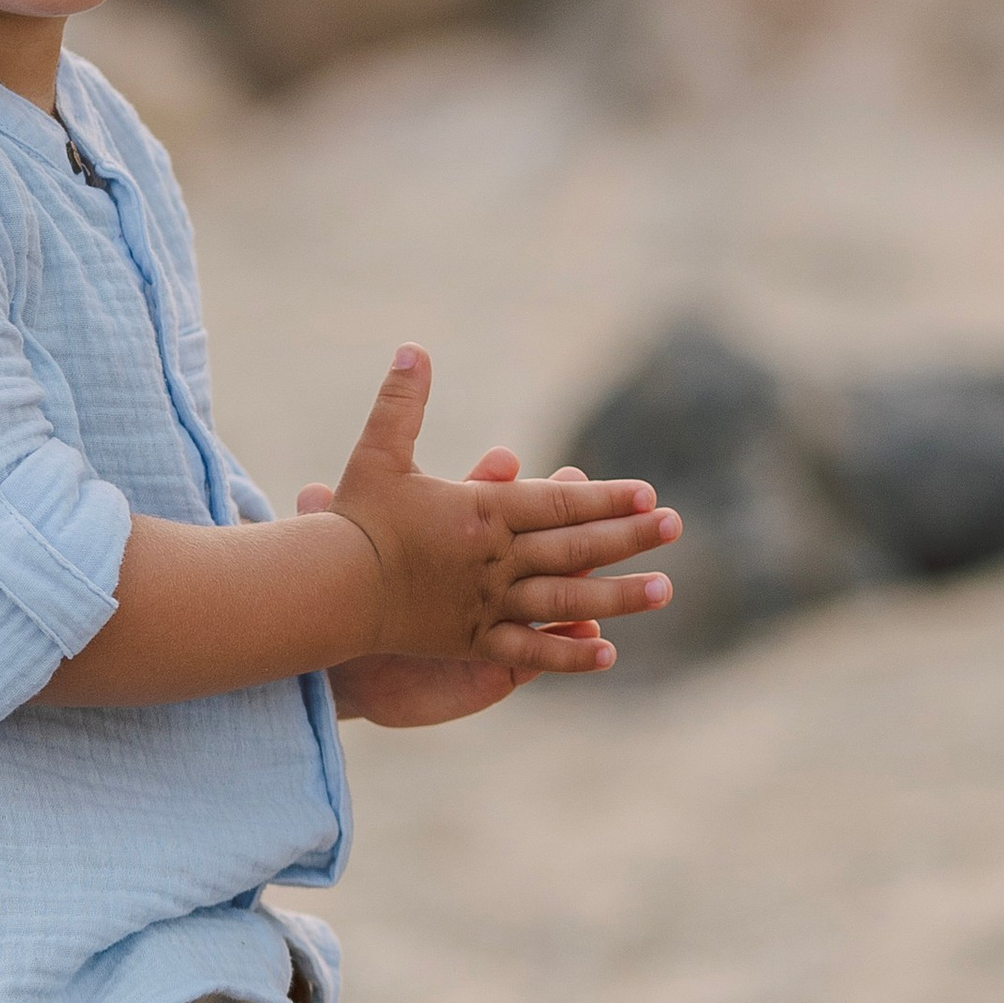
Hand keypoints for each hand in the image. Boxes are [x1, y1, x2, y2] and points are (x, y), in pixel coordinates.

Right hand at [312, 346, 677, 682]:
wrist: (326, 589)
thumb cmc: (353, 520)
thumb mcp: (379, 453)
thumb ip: (402, 402)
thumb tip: (413, 347)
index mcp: (482, 513)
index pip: (558, 505)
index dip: (606, 499)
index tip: (648, 495)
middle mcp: (495, 560)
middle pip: (575, 548)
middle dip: (629, 537)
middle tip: (676, 527)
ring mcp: (487, 605)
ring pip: (565, 600)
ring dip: (619, 595)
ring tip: (664, 589)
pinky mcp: (473, 642)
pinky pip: (531, 652)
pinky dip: (569, 653)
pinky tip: (608, 655)